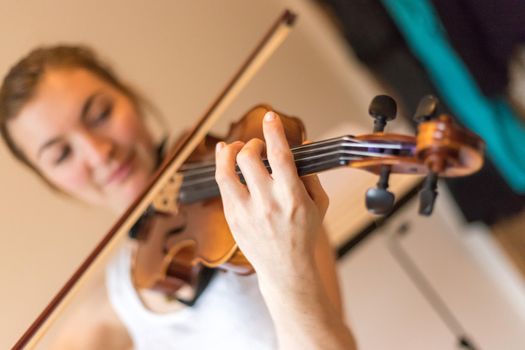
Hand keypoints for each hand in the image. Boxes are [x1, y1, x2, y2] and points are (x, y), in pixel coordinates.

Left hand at [214, 111, 328, 284]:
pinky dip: (223, 168)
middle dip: (252, 143)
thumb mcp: (319, 204)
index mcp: (292, 197)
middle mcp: (267, 203)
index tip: (270, 116)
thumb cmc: (304, 235)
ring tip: (233, 148)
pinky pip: (222, 186)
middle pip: (248, 157)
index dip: (273, 131)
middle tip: (257, 145)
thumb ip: (311, 175)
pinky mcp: (232, 218)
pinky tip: (226, 162)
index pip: (279, 155)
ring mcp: (246, 212)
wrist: (286, 269)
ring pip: (226, 171)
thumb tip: (302, 146)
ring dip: (229, 152)